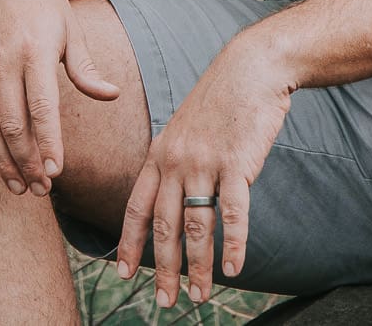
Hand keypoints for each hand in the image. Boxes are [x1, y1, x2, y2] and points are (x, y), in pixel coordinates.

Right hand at [0, 0, 120, 197]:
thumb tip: (112, 96)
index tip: (57, 174)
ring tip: (18, 187)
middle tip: (41, 190)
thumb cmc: (45, 2)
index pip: (42, 109)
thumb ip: (87, 68)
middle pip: (12, 125)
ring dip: (2, 161)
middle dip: (26, 163)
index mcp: (35, 53)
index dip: (48, 144)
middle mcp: (4, 62)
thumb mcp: (72, 29)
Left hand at [115, 37, 291, 308]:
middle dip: (162, 268)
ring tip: (198, 296)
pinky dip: (233, 244)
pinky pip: (233, 212)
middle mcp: (175, 161)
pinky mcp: (236, 163)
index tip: (122, 274)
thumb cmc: (220, 102)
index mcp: (158, 155)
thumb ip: (174, 163)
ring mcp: (204, 162)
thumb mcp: (184, 130)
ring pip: (196, 226)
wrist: (249, 69)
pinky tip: (234, 268)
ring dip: (197, 266)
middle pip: (163, 226)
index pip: (135, 207)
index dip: (127, 243)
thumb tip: (170, 198)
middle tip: (164, 302)